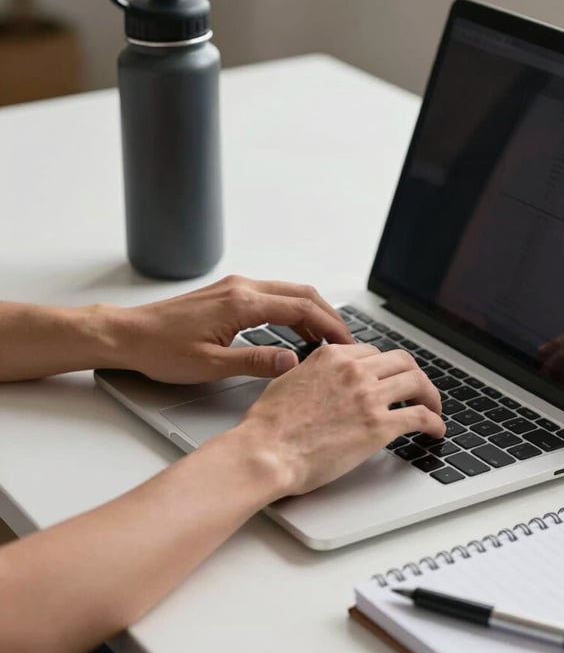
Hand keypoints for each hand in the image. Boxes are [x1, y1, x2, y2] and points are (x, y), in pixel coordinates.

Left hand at [116, 275, 353, 383]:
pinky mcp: (229, 293)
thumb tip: (293, 361)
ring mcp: (236, 287)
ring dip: (312, 312)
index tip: (346, 343)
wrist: (128, 335)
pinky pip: (274, 296)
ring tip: (327, 340)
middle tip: (346, 341)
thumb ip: (256, 362)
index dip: (329, 326)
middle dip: (328, 316)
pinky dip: (294, 310)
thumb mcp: (210, 365)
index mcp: (242, 303)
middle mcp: (243, 287)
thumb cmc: (161, 350)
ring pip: (289, 292)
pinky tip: (297, 331)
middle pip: (302, 294)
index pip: (301, 309)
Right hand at [237, 343, 444, 496]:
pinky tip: (436, 429)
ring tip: (433, 407)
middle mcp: (354, 370)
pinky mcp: (379, 426)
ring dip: (430, 395)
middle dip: (414, 374)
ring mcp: (369, 397)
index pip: (372, 352)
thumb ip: (312, 373)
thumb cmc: (269, 425)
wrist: (267, 451)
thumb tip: (321, 379)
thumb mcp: (288, 381)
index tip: (389, 377)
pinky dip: (434, 422)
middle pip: (401, 361)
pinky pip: (420, 417)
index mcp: (332, 357)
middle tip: (418, 388)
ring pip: (416, 382)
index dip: (385, 366)